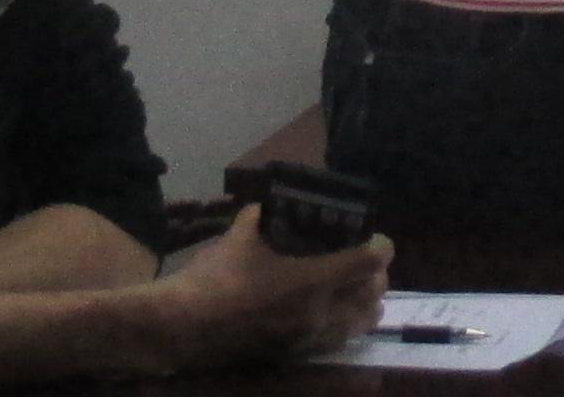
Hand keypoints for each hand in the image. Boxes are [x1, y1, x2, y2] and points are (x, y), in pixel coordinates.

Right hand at [156, 208, 392, 369]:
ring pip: (361, 324)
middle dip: (376, 276)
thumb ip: (261, 217)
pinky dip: (344, 326)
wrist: (183, 329)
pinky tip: (328, 312)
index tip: (373, 237)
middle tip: (362, 262)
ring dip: (364, 304)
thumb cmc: (214, 278)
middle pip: (374, 295)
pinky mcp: (295, 356)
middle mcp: (319, 313)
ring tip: (352, 289)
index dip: (380, 246)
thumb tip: (267, 206)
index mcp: (312, 280)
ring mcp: (309, 339)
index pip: (370, 262)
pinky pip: (336, 342)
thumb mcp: (240, 237)